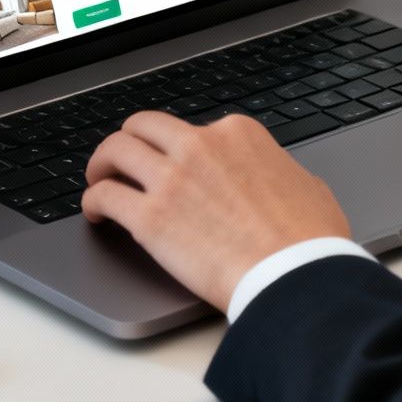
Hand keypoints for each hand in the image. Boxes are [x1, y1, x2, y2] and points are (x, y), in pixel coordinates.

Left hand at [82, 111, 349, 309]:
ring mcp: (171, 179)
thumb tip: (281, 181)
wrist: (294, 275)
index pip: (194, 129)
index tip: (174, 165)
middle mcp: (200, 145)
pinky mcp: (149, 218)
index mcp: (237, 134)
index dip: (179, 149)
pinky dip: (93, 202)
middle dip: (130, 140)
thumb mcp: (307, 186)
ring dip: (102, 164)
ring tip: (99, 181)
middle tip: (122, 160)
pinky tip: (95, 214)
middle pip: (144, 126)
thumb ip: (280, 173)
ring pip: (115, 150)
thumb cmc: (309, 240)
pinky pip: (104, 196)